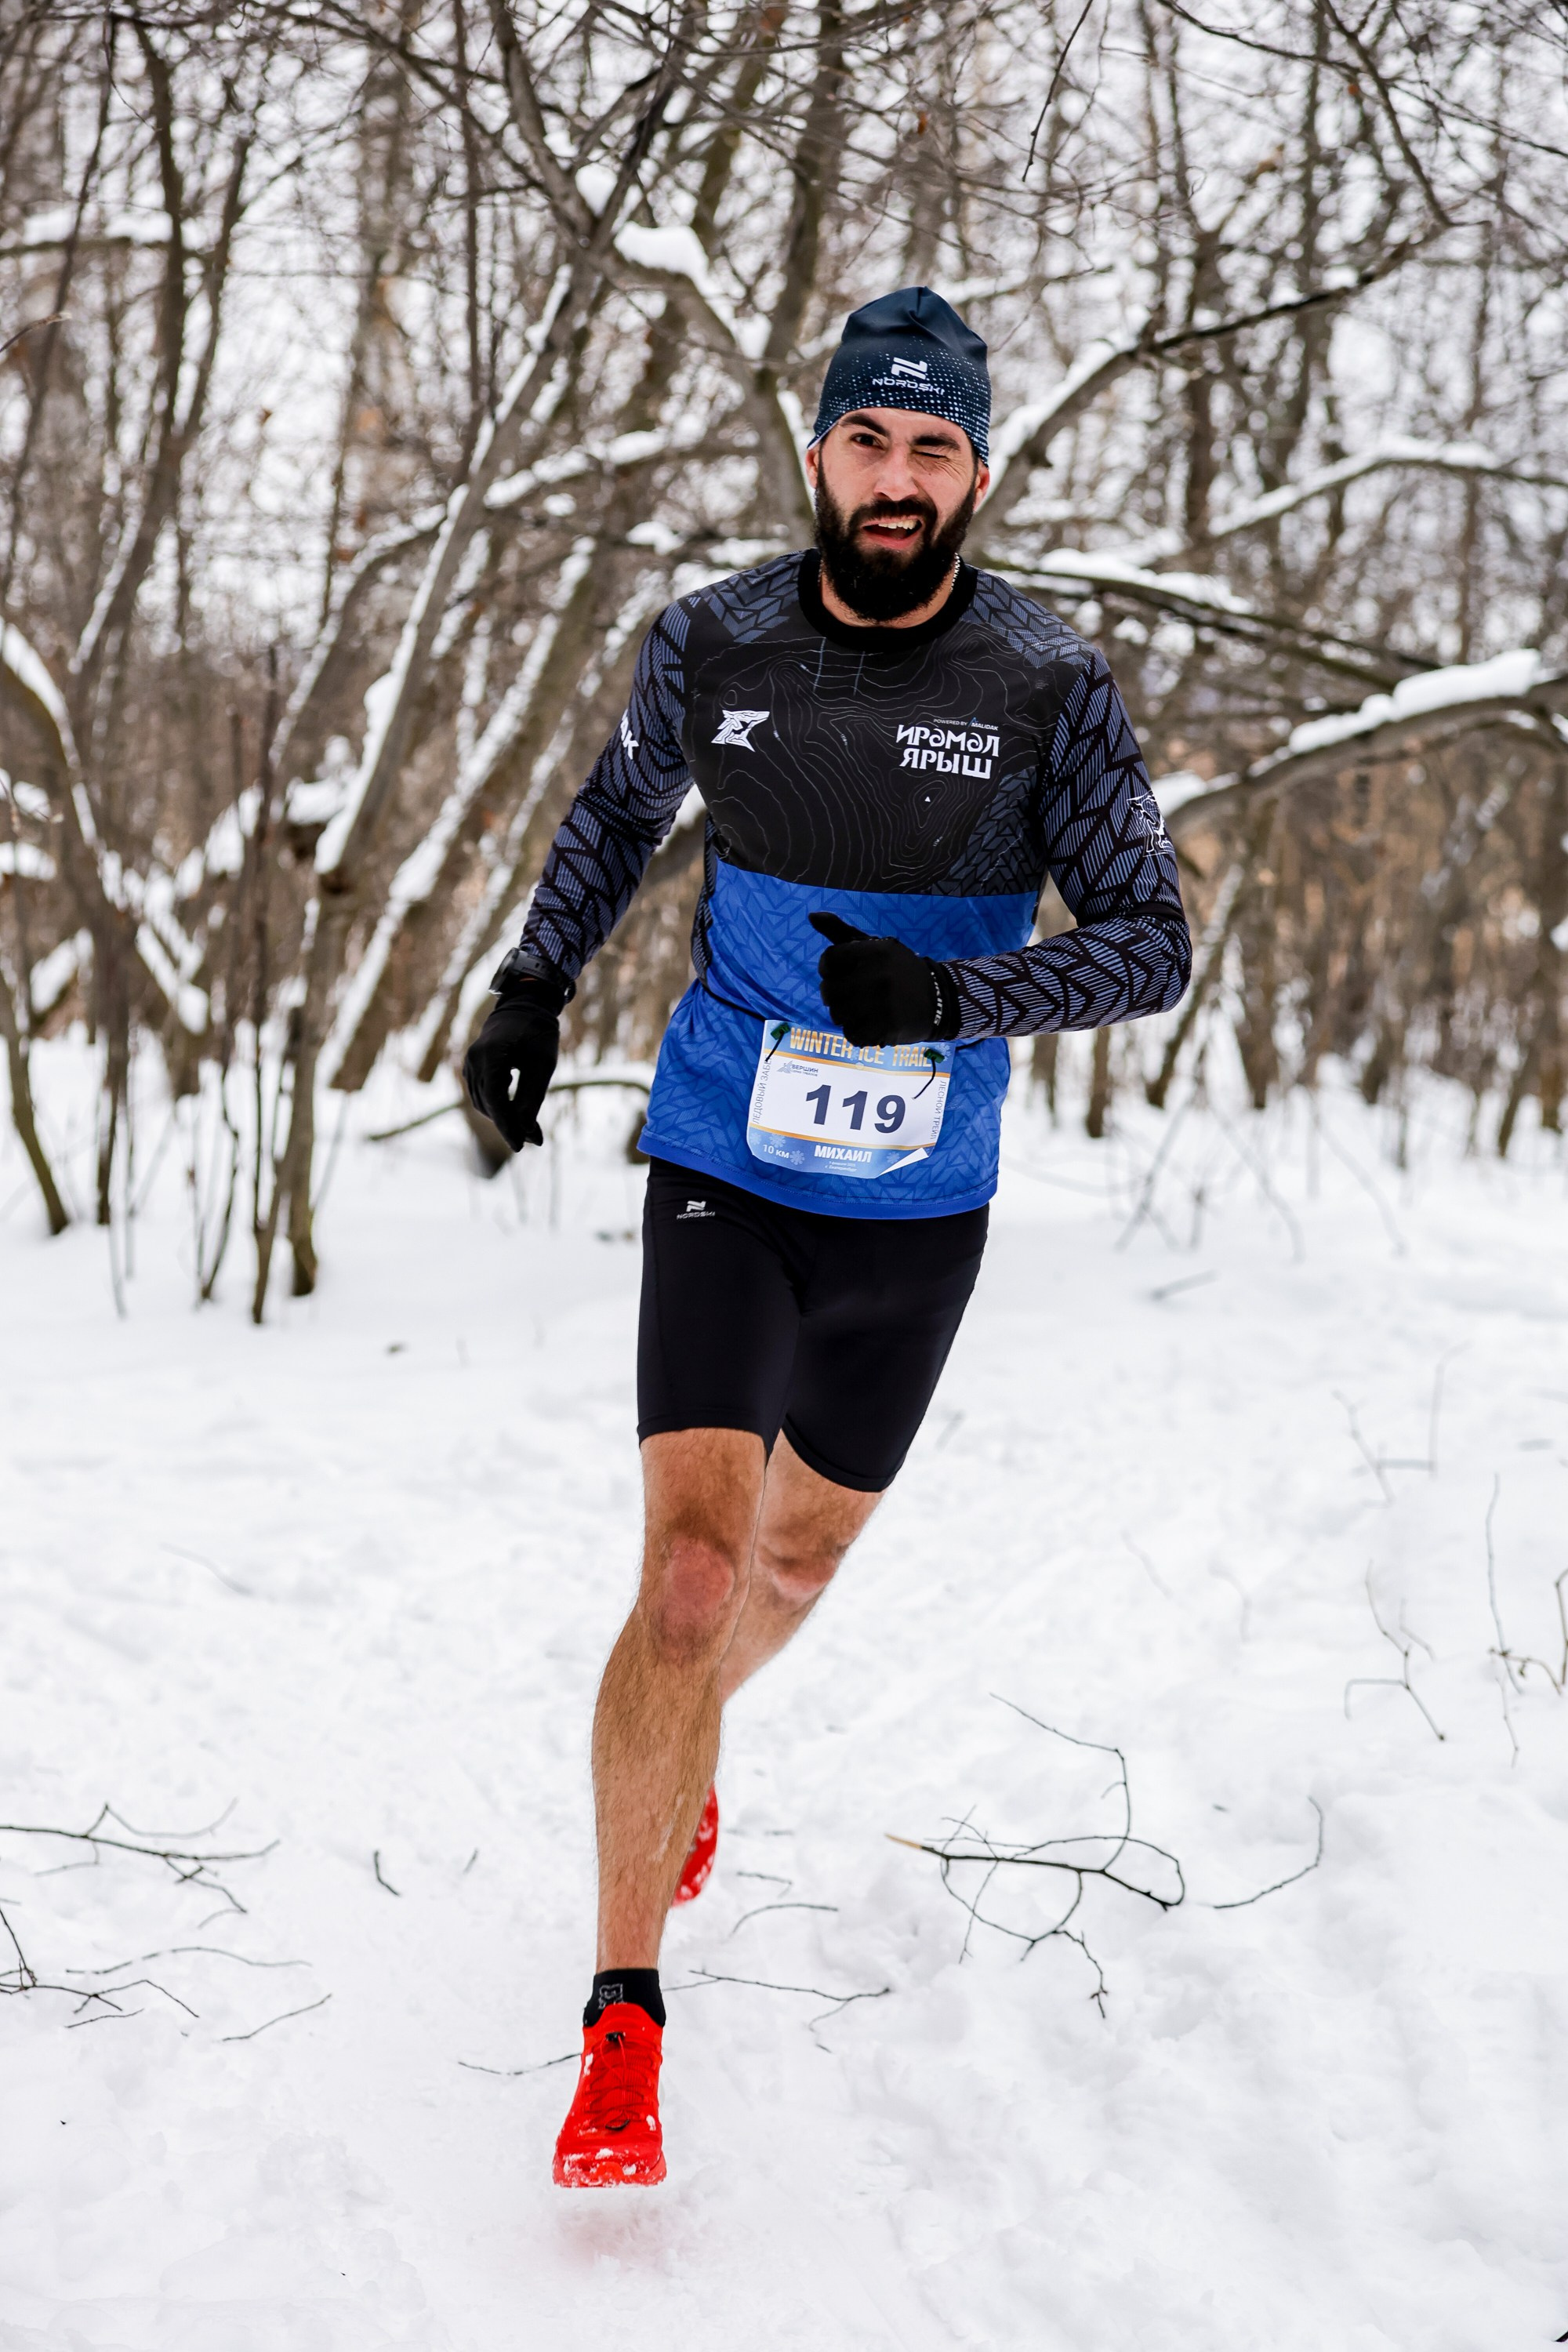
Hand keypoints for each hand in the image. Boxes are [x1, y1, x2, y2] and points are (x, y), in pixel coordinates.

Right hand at [462, 990, 559, 1150]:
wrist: (523, 1006)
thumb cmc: (537, 1031)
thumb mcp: (543, 1063)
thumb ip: (533, 1096)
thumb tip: (525, 1128)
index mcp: (490, 1054)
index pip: (494, 1099)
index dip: (506, 1125)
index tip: (520, 1145)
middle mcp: (474, 1060)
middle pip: (487, 1104)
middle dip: (509, 1124)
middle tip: (535, 1139)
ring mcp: (470, 1063)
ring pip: (483, 1102)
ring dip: (504, 1117)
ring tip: (529, 1129)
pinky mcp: (473, 1066)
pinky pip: (482, 1093)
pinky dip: (498, 1105)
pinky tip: (516, 1109)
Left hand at [810, 913, 955, 1046]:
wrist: (940, 999)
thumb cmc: (898, 971)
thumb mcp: (875, 947)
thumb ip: (842, 932)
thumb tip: (812, 916)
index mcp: (874, 951)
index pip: (829, 959)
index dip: (828, 969)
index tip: (839, 973)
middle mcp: (877, 976)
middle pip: (829, 991)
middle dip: (834, 995)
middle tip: (850, 995)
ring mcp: (882, 1004)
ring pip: (837, 1015)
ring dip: (846, 1015)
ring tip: (863, 1009)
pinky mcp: (886, 1027)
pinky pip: (852, 1035)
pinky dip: (858, 1032)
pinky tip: (871, 1023)